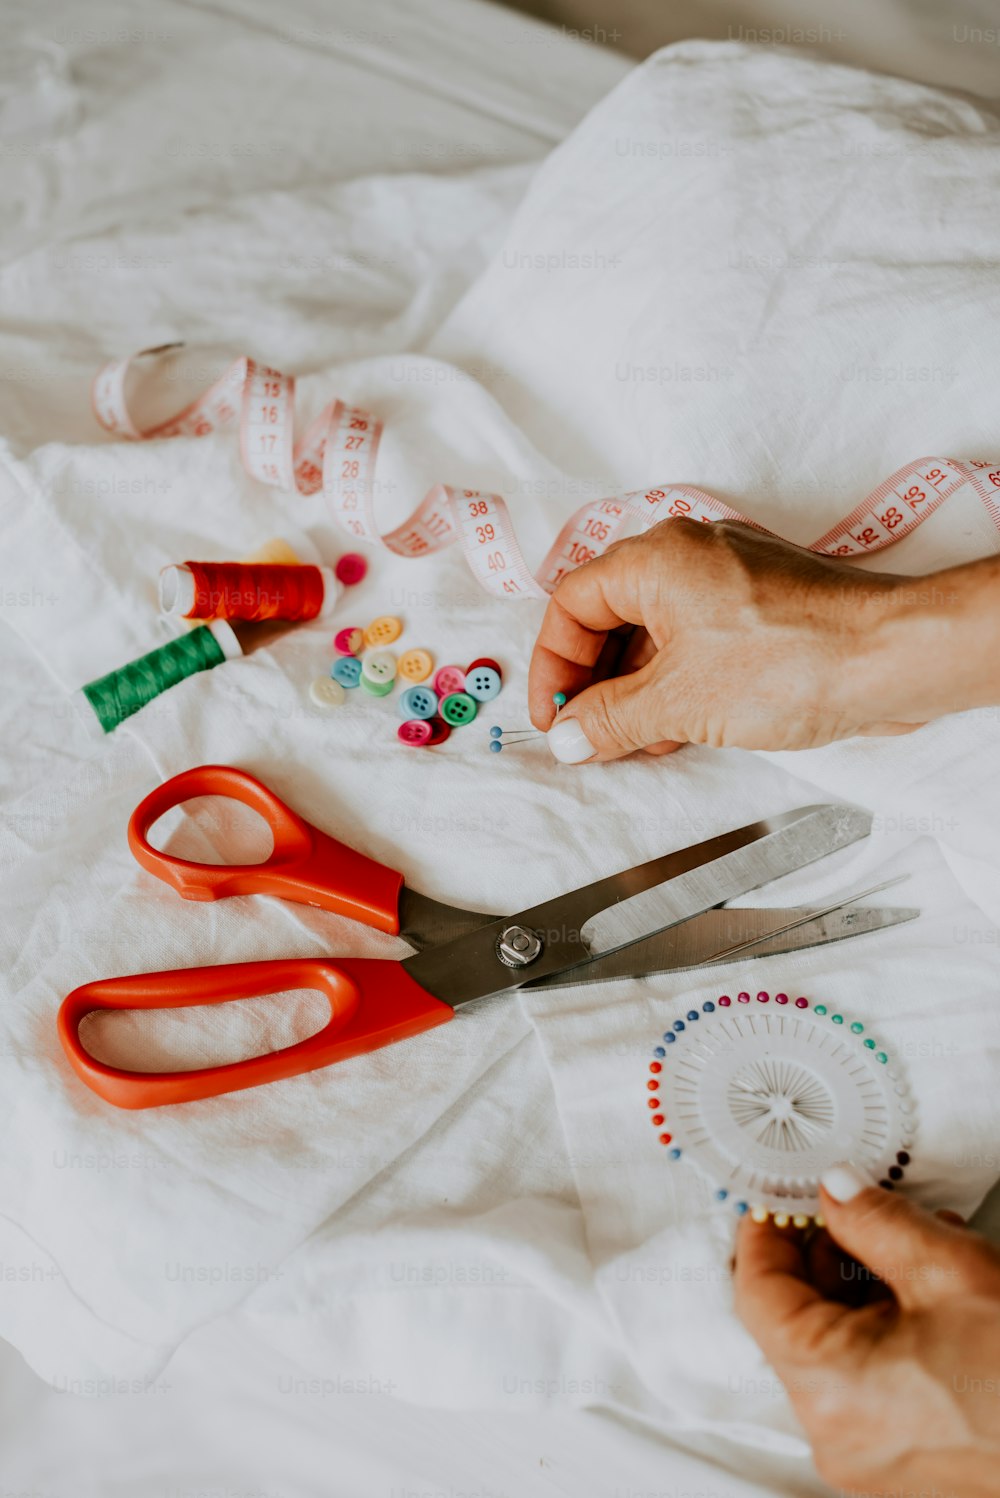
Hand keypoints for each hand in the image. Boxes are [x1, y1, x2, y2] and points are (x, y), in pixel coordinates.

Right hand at [528, 518, 924, 759]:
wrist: (891, 658)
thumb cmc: (793, 660)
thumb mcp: (677, 702)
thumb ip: (609, 720)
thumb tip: (569, 735)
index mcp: (654, 559)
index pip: (571, 604)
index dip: (553, 665)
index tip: (553, 716)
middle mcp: (688, 555)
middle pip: (609, 617)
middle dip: (594, 683)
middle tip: (586, 734)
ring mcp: (728, 577)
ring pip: (654, 632)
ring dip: (634, 690)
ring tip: (632, 742)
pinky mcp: (760, 606)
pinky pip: (696, 639)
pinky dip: (676, 682)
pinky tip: (676, 729)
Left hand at [734, 1164, 999, 1496]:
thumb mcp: (948, 1271)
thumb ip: (874, 1220)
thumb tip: (835, 1190)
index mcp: (828, 1387)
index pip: (757, 1292)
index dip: (766, 1232)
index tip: (779, 1196)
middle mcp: (836, 1432)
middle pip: (796, 1318)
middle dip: (826, 1252)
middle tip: (853, 1207)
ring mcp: (868, 1454)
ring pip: (835, 1345)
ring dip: (863, 1285)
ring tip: (913, 1241)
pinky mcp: (901, 1460)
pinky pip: (867, 1378)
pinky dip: (886, 1327)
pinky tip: (929, 1288)